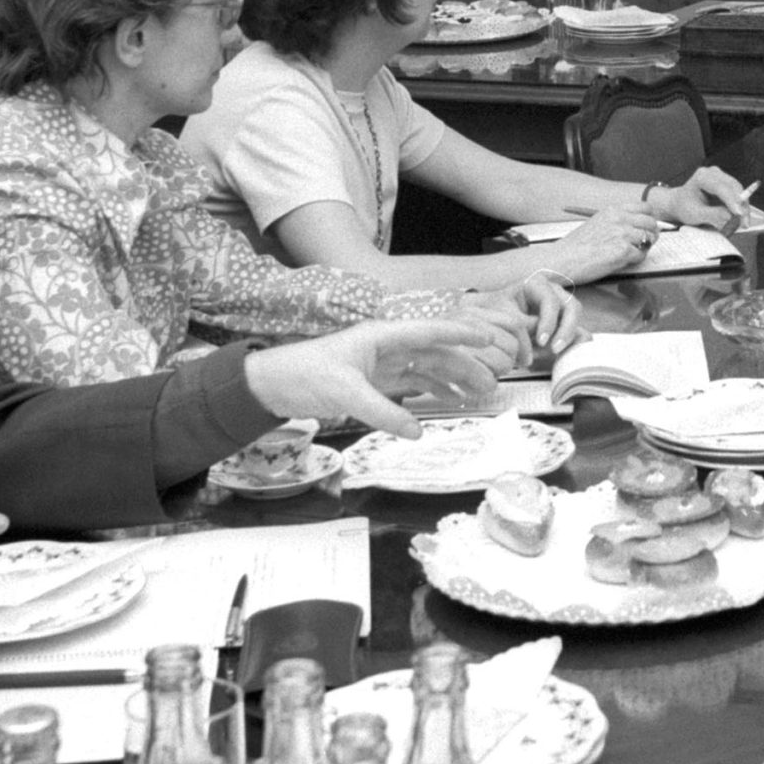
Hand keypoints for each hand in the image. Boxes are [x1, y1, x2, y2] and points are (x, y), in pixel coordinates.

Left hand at [244, 317, 512, 437]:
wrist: (273, 386)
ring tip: (478, 396)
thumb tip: (418, 432)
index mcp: (382, 336)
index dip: (461, 333)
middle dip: (465, 366)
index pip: (430, 331)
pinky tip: (449, 402)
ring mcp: (383, 364)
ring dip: (453, 381)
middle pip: (435, 353)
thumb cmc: (305, 375)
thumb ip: (383, 412)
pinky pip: (412, 385)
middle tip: (491, 384)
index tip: (489, 338)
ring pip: (427, 369)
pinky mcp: (376, 382)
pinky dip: (432, 392)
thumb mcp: (346, 393)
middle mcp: (387, 347)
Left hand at [488, 273, 585, 354]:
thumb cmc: (495, 313)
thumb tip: (536, 349)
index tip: (541, 340)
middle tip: (555, 349)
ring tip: (551, 355)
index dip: (548, 321)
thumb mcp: (503, 316)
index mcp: (537, 284)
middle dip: (566, 330)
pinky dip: (573, 347)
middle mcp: (554, 294)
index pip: (551, 301)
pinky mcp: (565, 328)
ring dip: (568, 341)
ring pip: (578, 323)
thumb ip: (520, 329)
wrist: (492, 322)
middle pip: (573, 308)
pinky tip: (561, 358)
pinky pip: (579, 336)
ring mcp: (562, 311)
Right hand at [544, 208, 661, 283]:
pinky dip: (635, 260)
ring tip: (630, 254)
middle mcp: (619, 219)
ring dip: (644, 248)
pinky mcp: (623, 251)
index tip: (647, 227)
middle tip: (646, 243)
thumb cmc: (576, 246)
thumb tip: (636, 226)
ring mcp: (622, 234)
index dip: (650, 218)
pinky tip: (622, 261)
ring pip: (649, 239)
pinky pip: (641, 255)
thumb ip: (617, 222)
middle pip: (651, 223)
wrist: (562, 259)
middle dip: (652, 234)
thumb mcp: (597, 223)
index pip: (646, 207)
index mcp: (613, 210)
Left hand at [652, 167, 754, 229]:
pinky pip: (738, 194)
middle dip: (741, 206)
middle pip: (734, 187)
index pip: (721, 188)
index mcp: (702, 177)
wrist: (680, 203)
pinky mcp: (726, 183)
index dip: (732, 201)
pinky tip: (740, 218)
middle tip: (744, 224)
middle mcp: (713, 173)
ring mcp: (721, 177)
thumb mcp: (695, 214)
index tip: (739, 214)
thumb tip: (731, 216)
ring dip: (743, 208)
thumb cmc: (684, 207)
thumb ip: (712, 214)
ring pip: (739, 191)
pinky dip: (740, 206)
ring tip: (743, 224)